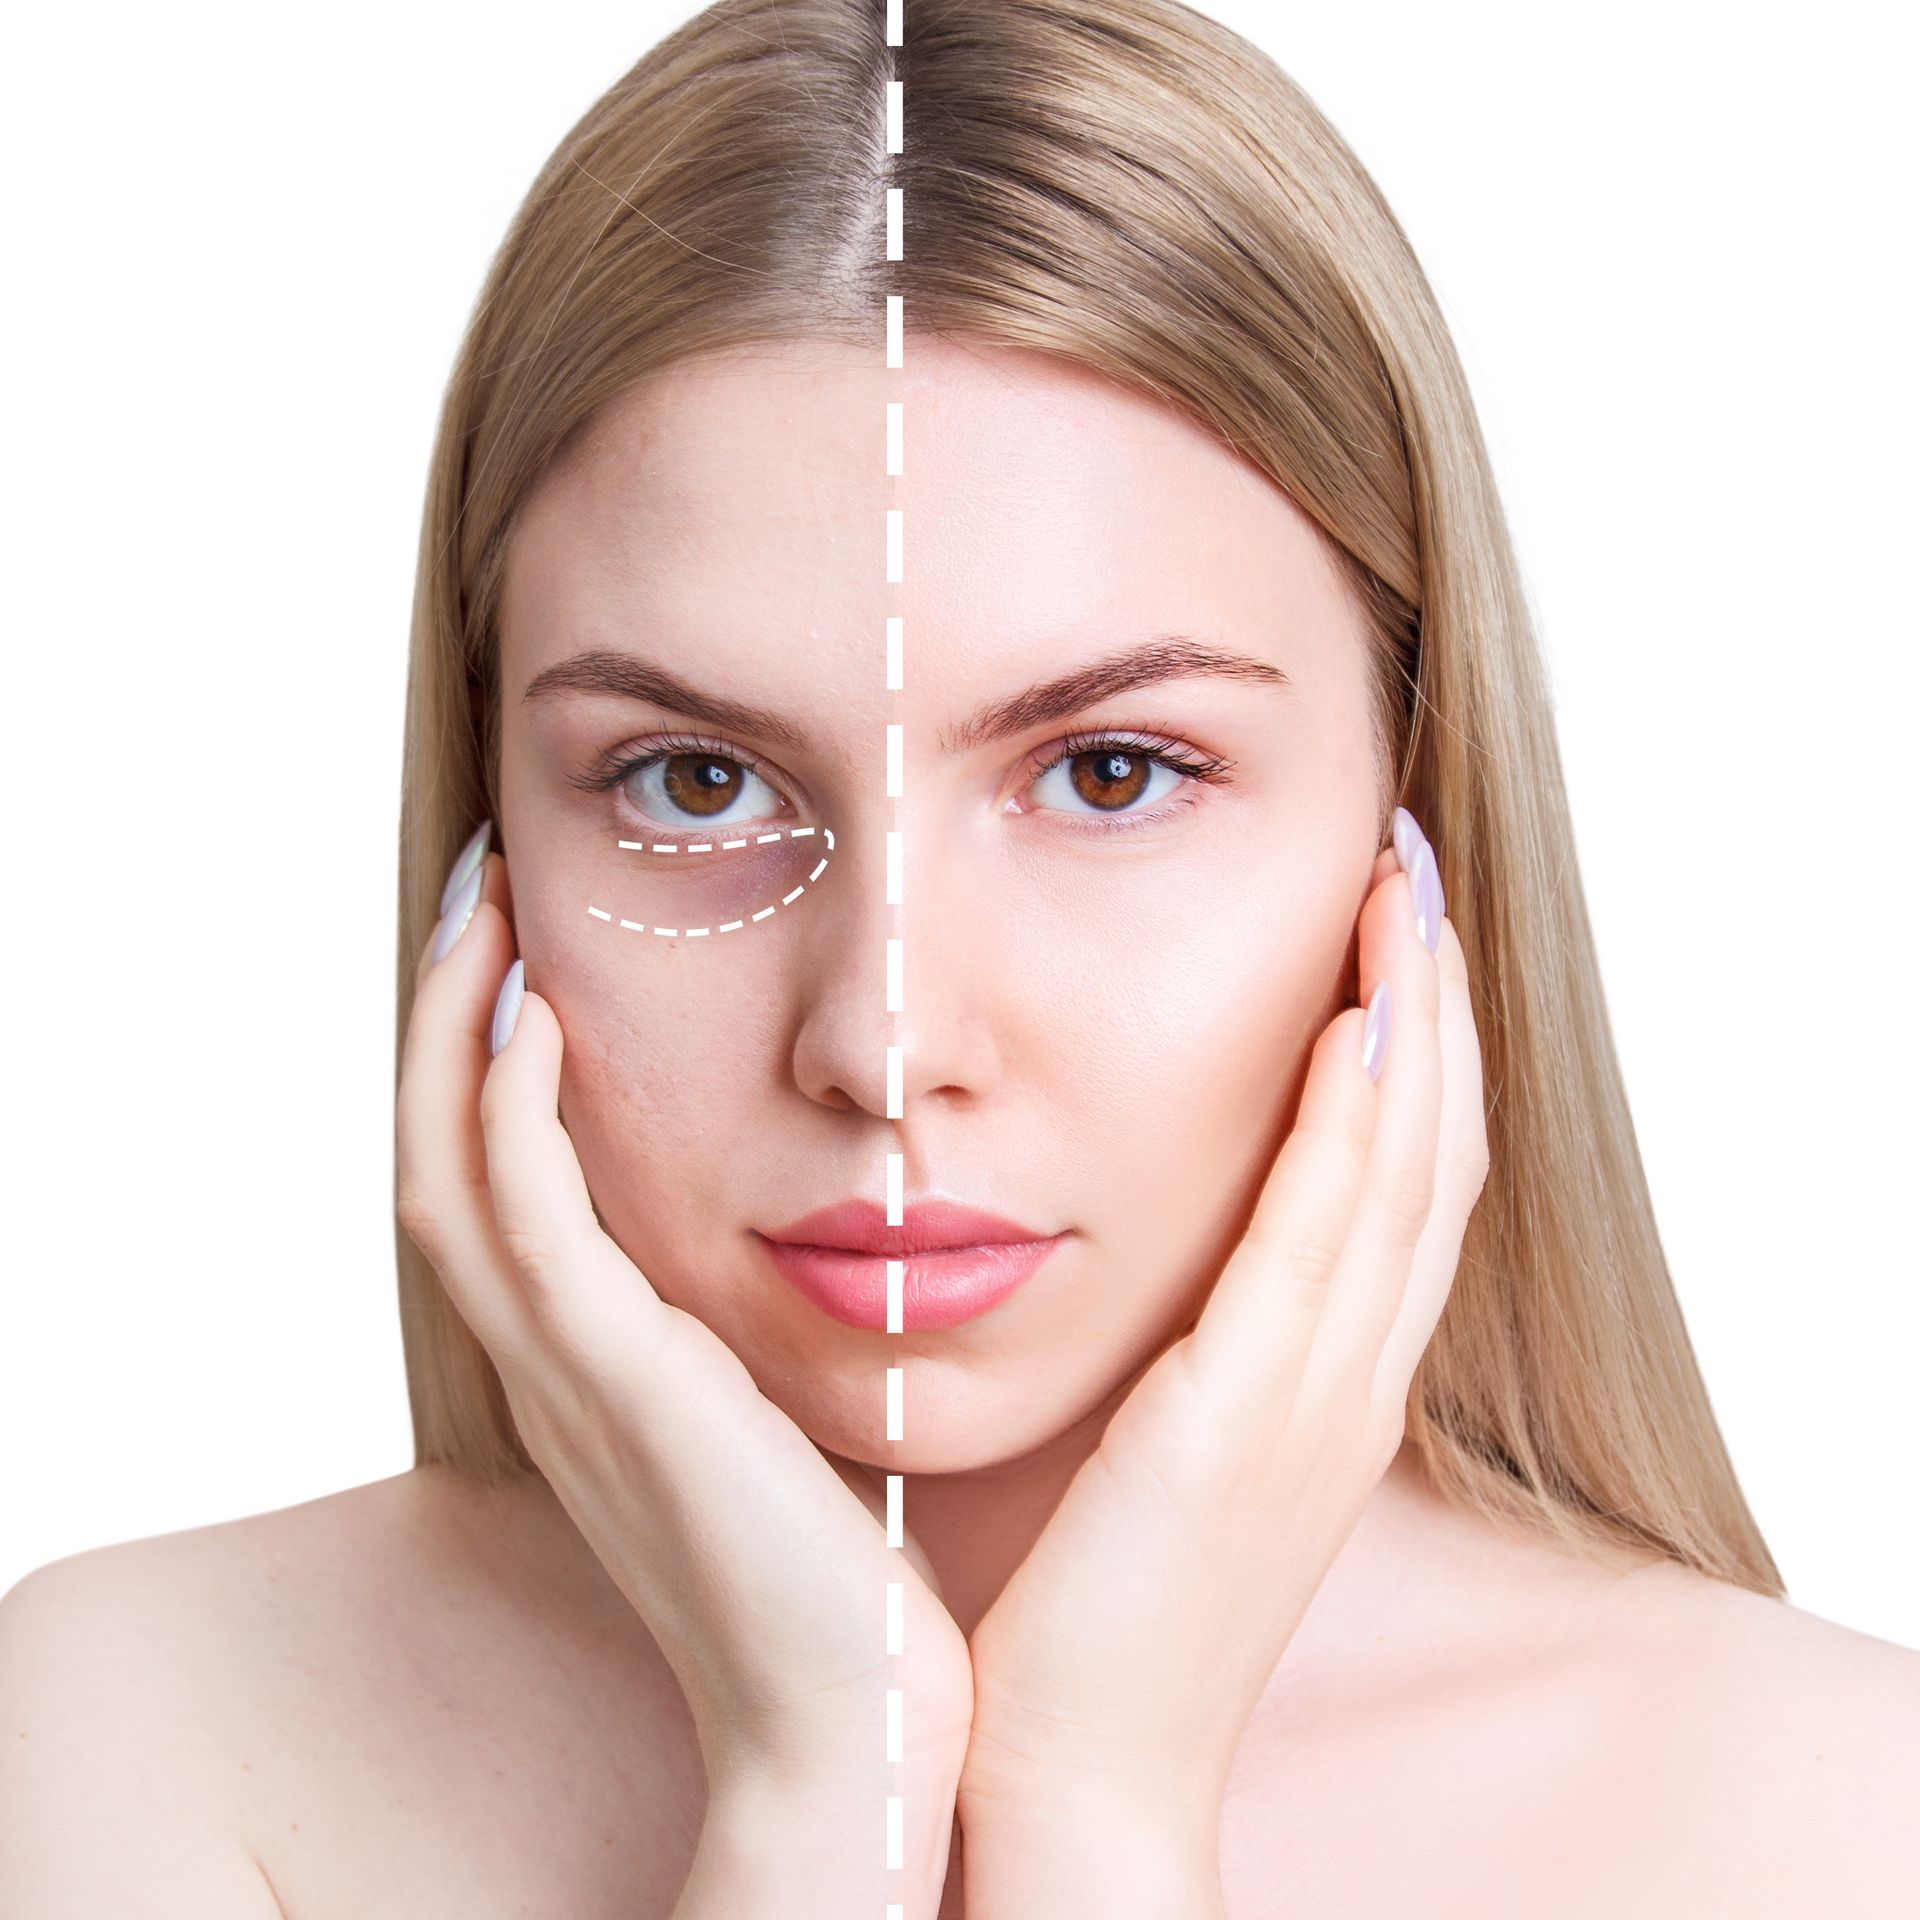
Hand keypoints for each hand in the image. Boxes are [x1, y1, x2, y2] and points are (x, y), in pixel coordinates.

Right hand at [394, 840, 974, 1809]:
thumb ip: (754, 1336)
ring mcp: (566, 1377)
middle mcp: (549, 1364)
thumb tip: (826, 1240)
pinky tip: (543, 1017)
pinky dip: (514, 1111)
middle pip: (436, 1155)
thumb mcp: (778, 1417)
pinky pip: (526, 1222)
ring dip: (458, 1033)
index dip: (483, 1063)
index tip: (526, 953)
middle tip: (480, 896)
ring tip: (490, 914)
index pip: (489, 1184)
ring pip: (448, 1171)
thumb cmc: (838, 1572)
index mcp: (585, 1366)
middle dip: (448, 1019)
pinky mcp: (615, 1387)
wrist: (846, 1720)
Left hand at [956, 813, 1489, 1834]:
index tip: (1394, 933)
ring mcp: (1318, 1397)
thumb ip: (1198, 1353)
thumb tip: (1169, 1252)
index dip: (1420, 1050)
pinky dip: (1353, 1124)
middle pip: (1435, 1149)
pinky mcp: (1250, 1417)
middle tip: (1414, 871)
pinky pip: (1324, 1239)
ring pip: (1404, 1171)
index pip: (1409, 1182)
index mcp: (1331, 1384)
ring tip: (1400, 893)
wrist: (1079, 1771)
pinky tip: (1352, 1023)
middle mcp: (1351, 1377)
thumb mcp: (1171, 1458)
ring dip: (1413, 1022)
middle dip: (1435, 1001)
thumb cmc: (1099, 1612)